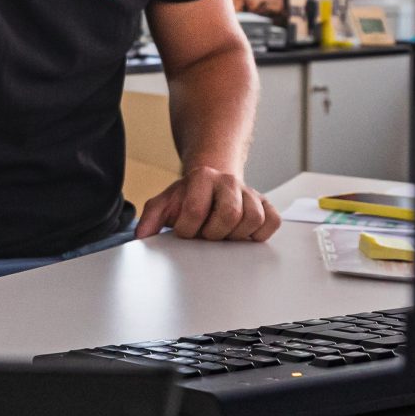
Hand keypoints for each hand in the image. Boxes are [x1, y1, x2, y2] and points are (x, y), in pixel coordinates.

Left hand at [136, 166, 278, 241]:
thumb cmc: (189, 197)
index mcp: (202, 177)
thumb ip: (150, 218)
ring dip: (236, 235)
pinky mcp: (266, 205)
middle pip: (230, 214)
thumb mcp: (165, 203)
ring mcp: (250, 192)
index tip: (185, 231)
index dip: (188, 229)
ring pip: (253, 219)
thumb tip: (142, 239)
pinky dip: (260, 233)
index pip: (196, 209)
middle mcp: (229, 181)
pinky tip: (243, 234)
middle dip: (214, 233)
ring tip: (223, 234)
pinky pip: (272, 222)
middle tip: (207, 234)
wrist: (212, 183)